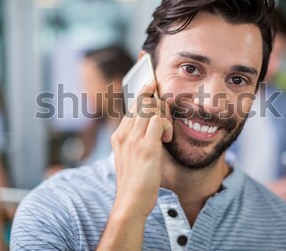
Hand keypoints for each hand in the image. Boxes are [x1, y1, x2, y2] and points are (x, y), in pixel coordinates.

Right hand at [110, 81, 172, 218]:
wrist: (130, 202)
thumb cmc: (135, 182)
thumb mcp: (131, 158)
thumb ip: (137, 141)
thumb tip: (152, 127)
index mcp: (119, 136)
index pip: (132, 105)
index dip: (144, 93)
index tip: (152, 83)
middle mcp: (123, 134)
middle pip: (142, 102)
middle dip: (158, 103)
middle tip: (167, 118)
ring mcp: (133, 140)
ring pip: (150, 108)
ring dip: (164, 115)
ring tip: (166, 133)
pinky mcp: (146, 147)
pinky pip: (158, 121)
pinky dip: (166, 126)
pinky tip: (166, 139)